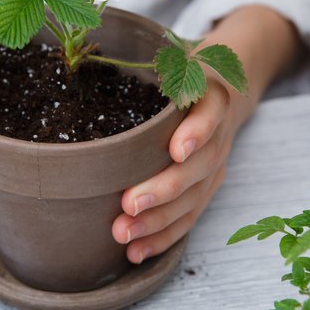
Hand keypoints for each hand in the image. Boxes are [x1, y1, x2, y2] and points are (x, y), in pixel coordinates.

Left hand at [112, 76, 236, 263]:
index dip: (196, 133)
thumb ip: (147, 63)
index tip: (177, 150)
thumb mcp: (173, 58)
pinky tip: (137, 251)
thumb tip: (87, 66)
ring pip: (193, 198)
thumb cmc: (181, 72)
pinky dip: (163, 237)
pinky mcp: (207, 187)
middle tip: (129, 204)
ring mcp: (215, 164)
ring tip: (124, 235)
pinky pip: (189, 217)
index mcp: (210, 97)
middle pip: (198, 166)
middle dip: (163, 189)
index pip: (209, 114)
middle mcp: (218, 134)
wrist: (221, 88)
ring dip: (158, 221)